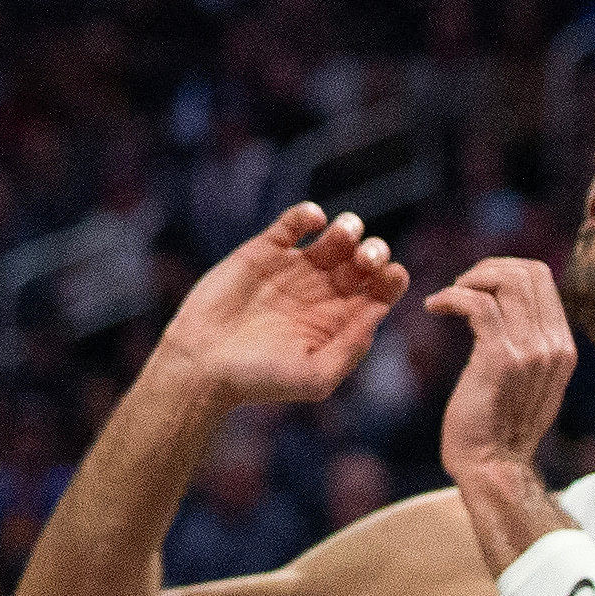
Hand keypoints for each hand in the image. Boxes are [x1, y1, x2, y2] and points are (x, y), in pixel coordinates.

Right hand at [151, 204, 407, 406]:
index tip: (390, 274)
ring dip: (349, 228)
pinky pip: (295, 222)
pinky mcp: (265, 250)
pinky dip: (309, 214)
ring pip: (337, 235)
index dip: (392, 278)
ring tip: (343, 236)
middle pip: (365, 259)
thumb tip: (380, 311)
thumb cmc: (259, 380)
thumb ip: (351, 348)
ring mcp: (295, 268)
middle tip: (365, 258)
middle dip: (374, 251)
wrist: (202, 365)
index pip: (381, 290)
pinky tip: (313, 221)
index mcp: (341, 320)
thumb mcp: (315, 377)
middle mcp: (323, 291)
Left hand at [430, 257, 580, 494]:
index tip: (479, 284)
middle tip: (461, 286)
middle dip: (488, 268)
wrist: (493, 466)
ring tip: (447, 297)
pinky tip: (435, 308)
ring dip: (469, 280)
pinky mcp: (499, 360)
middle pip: (529, 272)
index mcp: (563, 346)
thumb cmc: (500, 426)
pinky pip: (478, 305)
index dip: (506, 269)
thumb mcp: (531, 381)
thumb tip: (511, 306)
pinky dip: (452, 296)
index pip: (543, 279)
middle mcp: (553, 345)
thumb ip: (531, 344)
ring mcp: (530, 352)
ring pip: (506, 282)